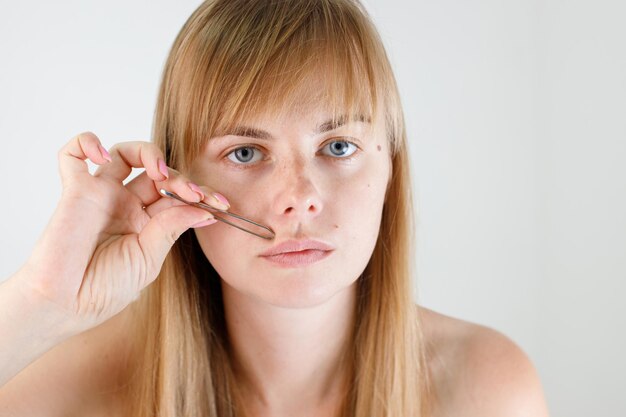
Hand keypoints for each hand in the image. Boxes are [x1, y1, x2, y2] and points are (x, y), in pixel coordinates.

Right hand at [18, 132, 226, 334]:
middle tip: (194, 193)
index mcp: (147, 222)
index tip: (221, 204)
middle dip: (182, 179)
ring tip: (160, 171)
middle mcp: (126, 204)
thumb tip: (205, 209)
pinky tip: (103, 155)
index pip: (178, 196)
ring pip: (125, 153)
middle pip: (159, 172)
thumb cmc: (105, 289)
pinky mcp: (75, 190)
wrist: (67, 305)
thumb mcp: (149, 259)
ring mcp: (101, 195)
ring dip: (149, 152)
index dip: (200, 194)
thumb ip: (172, 228)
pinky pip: (73, 154)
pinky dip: (86, 143)